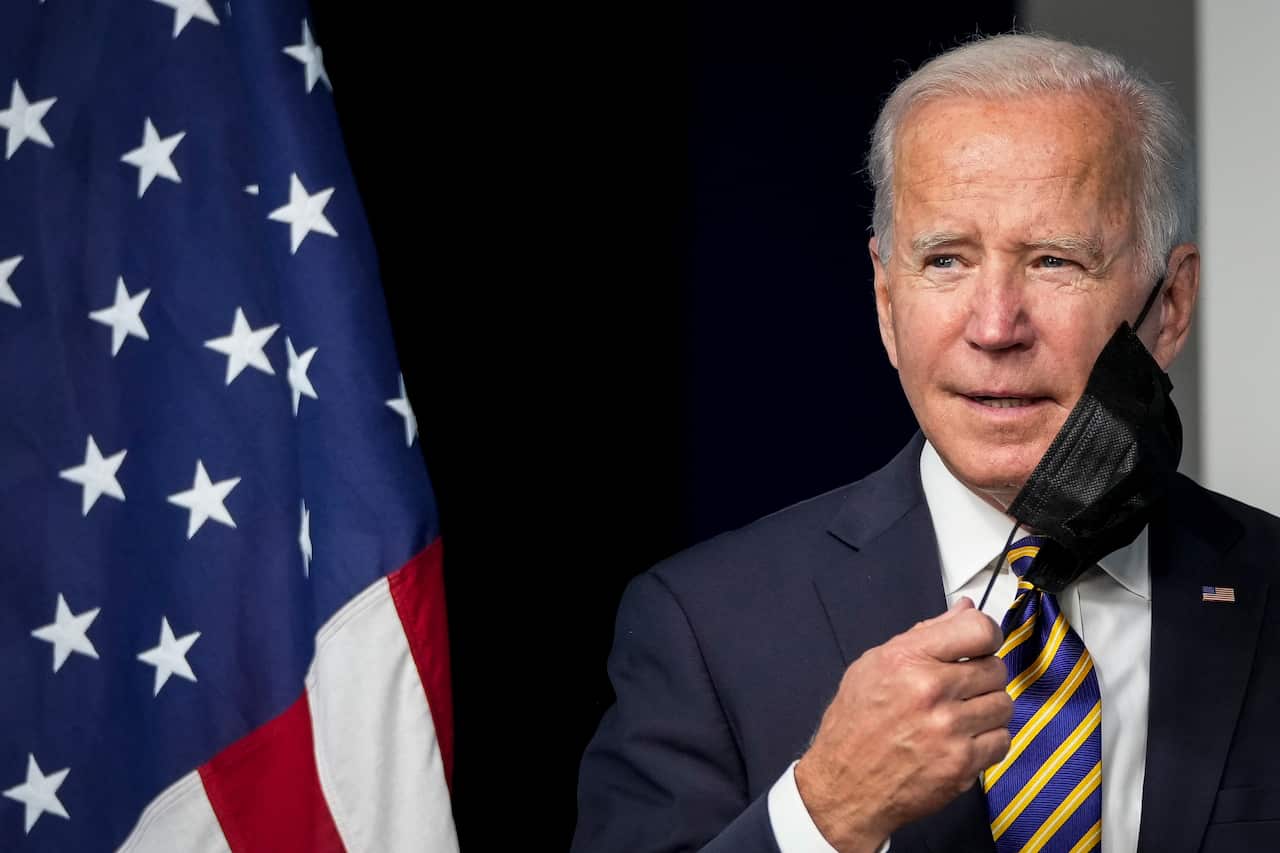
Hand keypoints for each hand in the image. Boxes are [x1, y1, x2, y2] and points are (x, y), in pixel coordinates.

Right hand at [794, 598, 1011, 851]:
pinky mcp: (962, 763)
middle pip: (995, 668)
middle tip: (961, 688)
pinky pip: (1002, 740)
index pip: (978, 629)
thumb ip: (924, 634)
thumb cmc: (855, 725)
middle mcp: (929, 690)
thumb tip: (964, 608)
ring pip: (1003, 704)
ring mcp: (948, 729)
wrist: (845, 785)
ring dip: (986, 710)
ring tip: (959, 716)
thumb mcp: (875, 665)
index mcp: (906, 659)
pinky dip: (987, 741)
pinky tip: (962, 740)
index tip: (982, 646)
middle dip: (982, 676)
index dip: (986, 636)